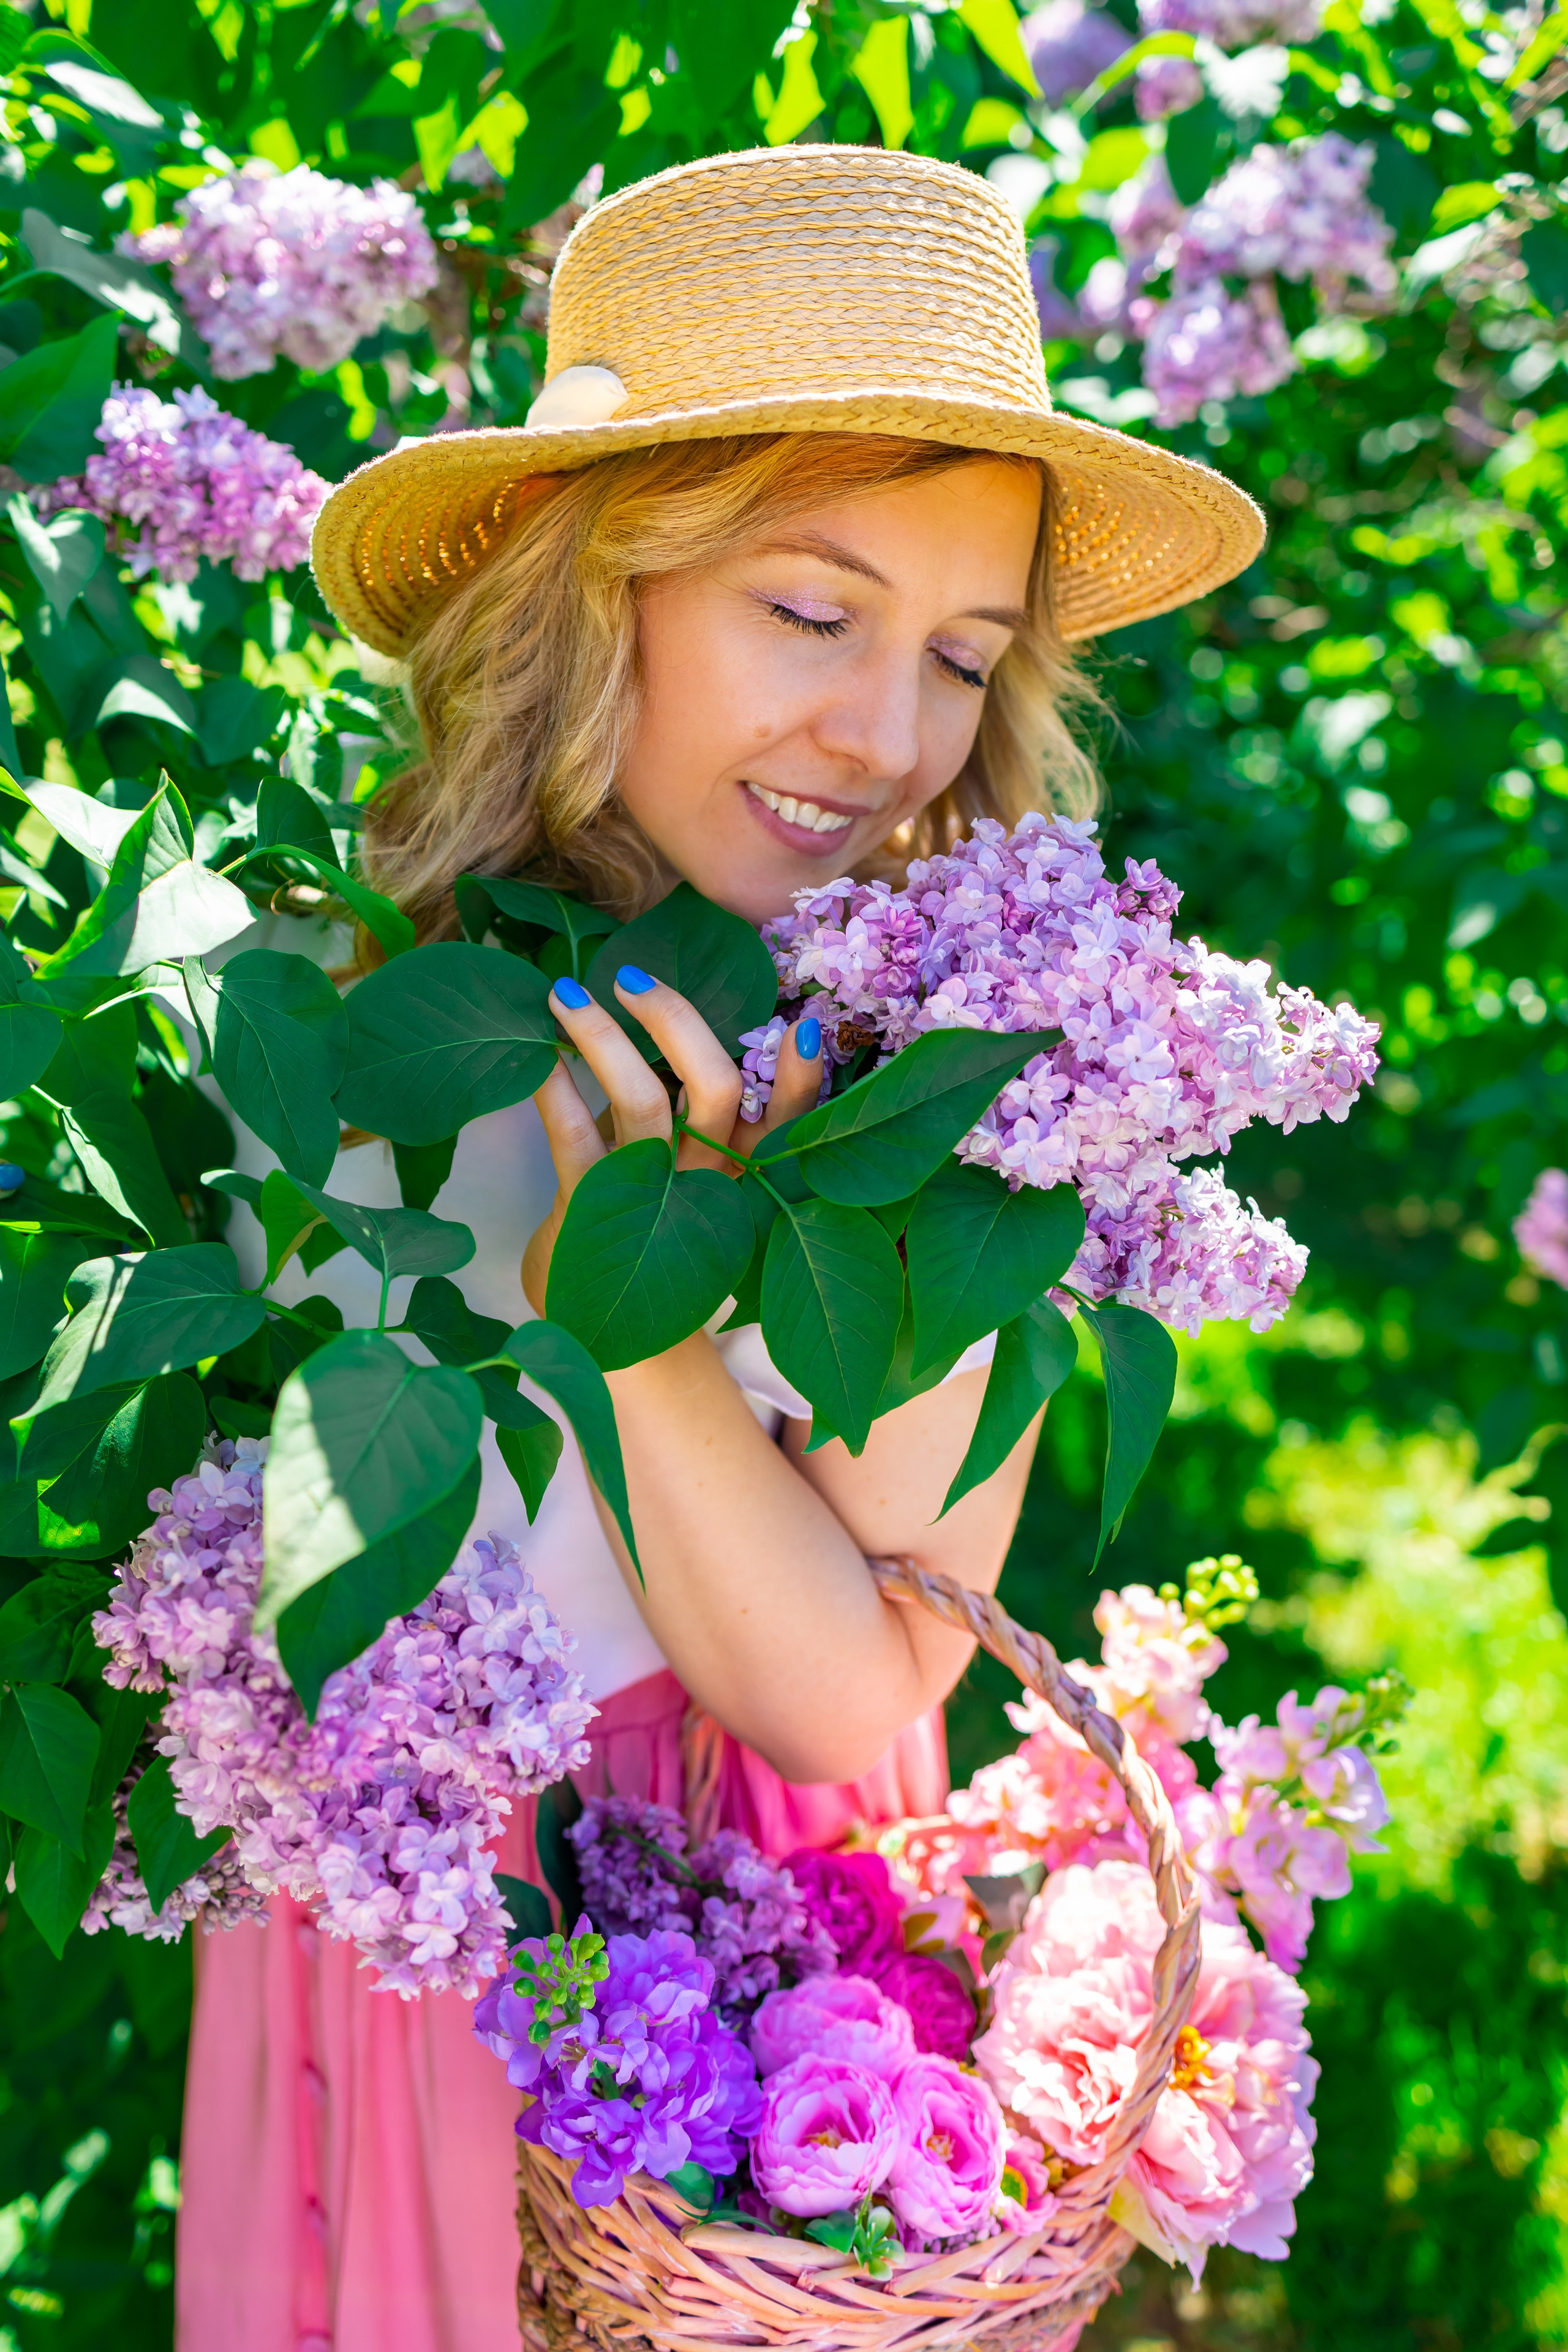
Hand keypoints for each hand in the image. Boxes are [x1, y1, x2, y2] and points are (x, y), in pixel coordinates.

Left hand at [522, 964, 823, 1317]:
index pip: (793, 1119)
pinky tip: (537, 1059)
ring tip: (564, 993)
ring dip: (602, 1037)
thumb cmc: (653, 1235)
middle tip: (631, 978)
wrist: (606, 1335)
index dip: (803, 1075)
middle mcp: (709, 1181)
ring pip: (645, 1101)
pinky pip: (575, 1137)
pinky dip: (554, 1090)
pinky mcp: (593, 1213)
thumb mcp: (691, 1178)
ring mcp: (653, 1199)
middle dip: (677, 1020)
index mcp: (744, 1170)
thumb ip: (694, 1115)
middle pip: (719, 1090)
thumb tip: (667, 1019)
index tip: (803, 1021)